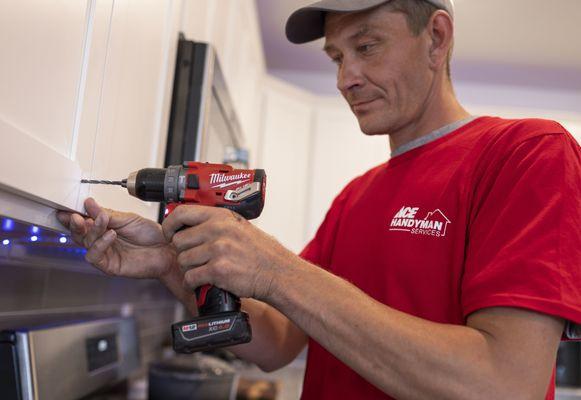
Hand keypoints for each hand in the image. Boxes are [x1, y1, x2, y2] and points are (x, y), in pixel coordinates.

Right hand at [57, 198, 175, 278]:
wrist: (168, 249)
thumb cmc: (152, 235)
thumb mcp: (128, 219)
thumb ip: (107, 213)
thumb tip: (88, 203)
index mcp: (104, 228)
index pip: (83, 222)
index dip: (72, 215)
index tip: (66, 208)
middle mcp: (102, 241)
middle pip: (79, 234)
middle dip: (75, 223)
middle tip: (76, 215)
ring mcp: (105, 254)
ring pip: (86, 243)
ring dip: (92, 230)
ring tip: (103, 220)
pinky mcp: (109, 266)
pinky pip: (95, 256)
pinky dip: (100, 244)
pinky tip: (111, 235)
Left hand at [162, 205, 298, 300]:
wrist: (278, 272)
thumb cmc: (261, 252)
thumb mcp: (239, 227)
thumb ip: (215, 224)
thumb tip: (189, 224)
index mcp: (221, 217)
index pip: (182, 213)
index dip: (170, 225)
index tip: (169, 233)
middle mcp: (218, 230)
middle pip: (179, 241)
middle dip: (183, 252)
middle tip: (195, 258)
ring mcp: (218, 250)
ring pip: (183, 260)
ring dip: (190, 269)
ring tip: (204, 270)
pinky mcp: (218, 270)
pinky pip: (191, 277)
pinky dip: (194, 283)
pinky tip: (205, 281)